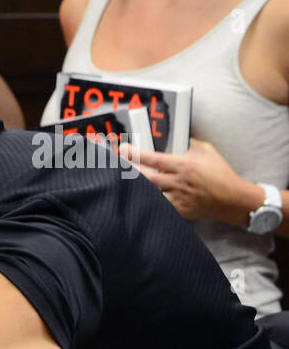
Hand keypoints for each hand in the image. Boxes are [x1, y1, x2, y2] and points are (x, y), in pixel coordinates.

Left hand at [130, 138, 259, 223]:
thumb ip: (189, 143)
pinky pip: (157, 205)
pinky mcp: (177, 210)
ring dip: (135, 187)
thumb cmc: (220, 173)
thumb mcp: (207, 151)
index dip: (135, 154)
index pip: (153, 158)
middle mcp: (177, 182)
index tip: (123, 149)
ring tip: (123, 181)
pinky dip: (146, 200)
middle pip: (144, 177)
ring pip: (148, 193)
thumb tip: (175, 137)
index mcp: (183, 165)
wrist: (232, 199)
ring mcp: (176, 198)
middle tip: (116, 165)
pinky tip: (136, 196)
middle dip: (128, 170)